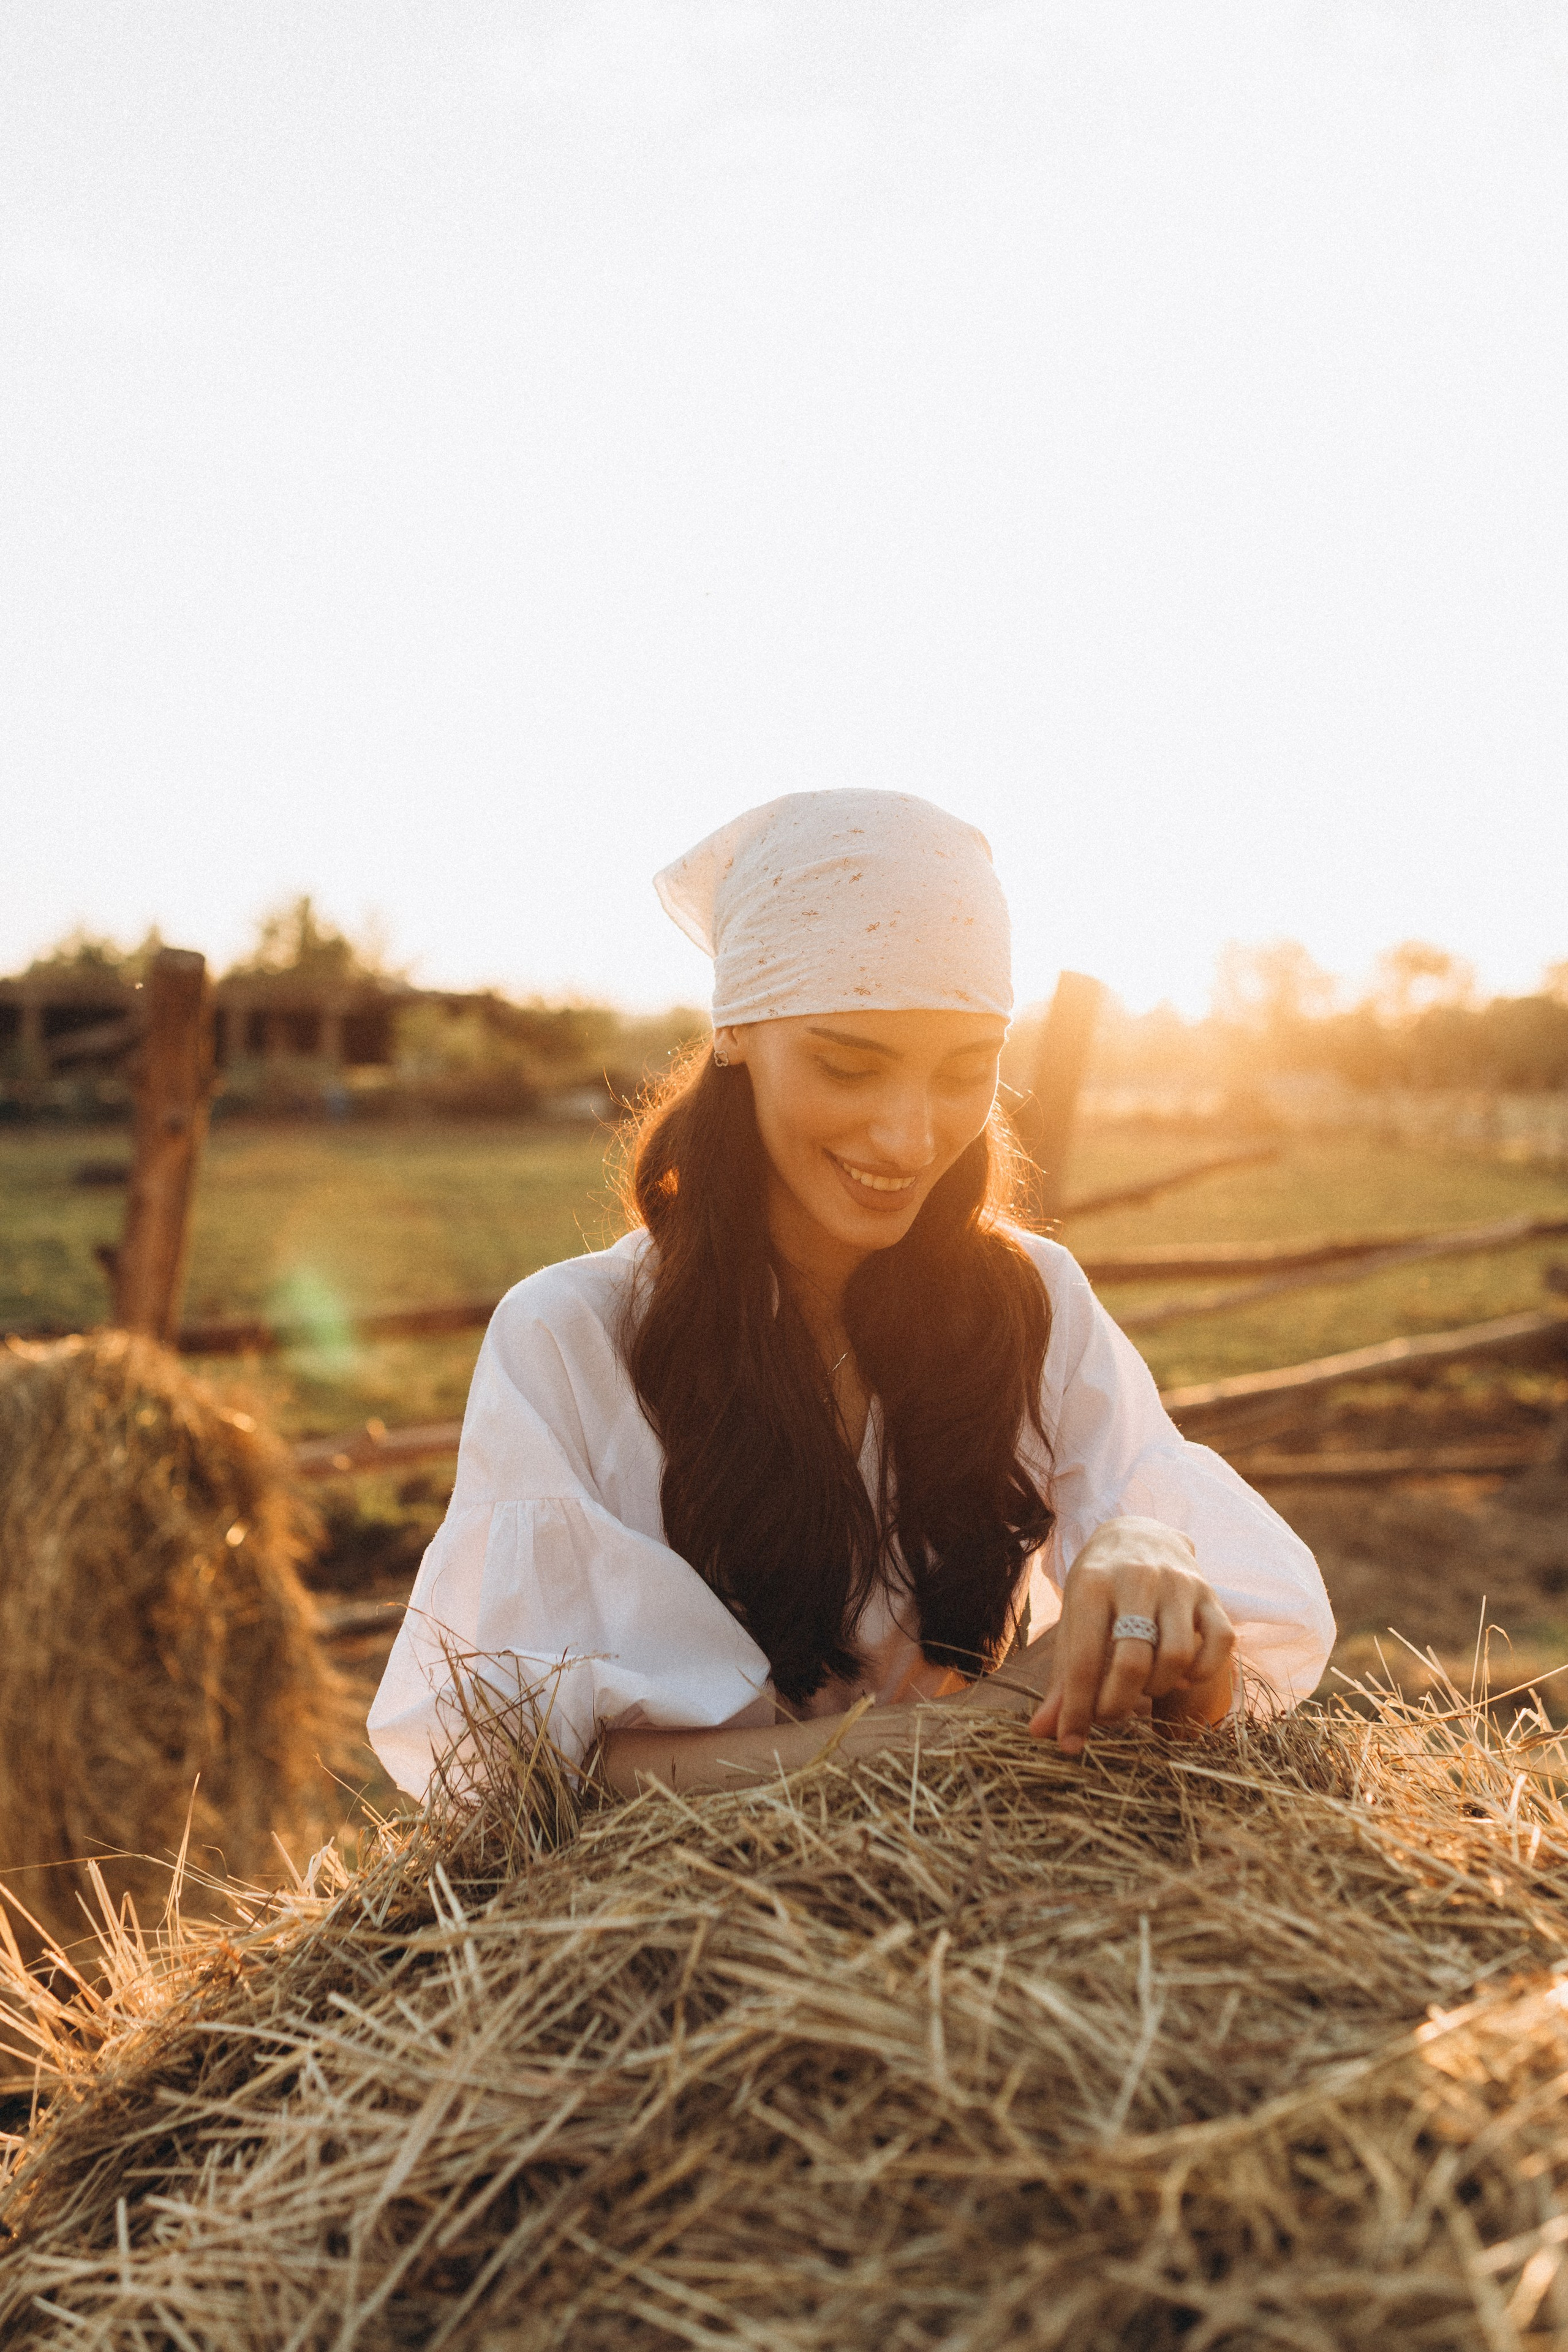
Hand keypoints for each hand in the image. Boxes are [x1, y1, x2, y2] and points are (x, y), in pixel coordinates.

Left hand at [1026, 1517, 1235, 1756]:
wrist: (1138, 1533)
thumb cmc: (1098, 1591)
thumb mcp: (1073, 1623)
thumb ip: (1062, 1680)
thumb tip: (1043, 1733)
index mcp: (1093, 1584)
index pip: (1084, 1660)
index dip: (1077, 1710)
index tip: (1071, 1742)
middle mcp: (1137, 1579)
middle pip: (1132, 1663)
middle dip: (1117, 1705)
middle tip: (1109, 1716)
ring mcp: (1178, 1584)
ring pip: (1176, 1657)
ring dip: (1158, 1689)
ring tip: (1142, 1688)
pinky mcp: (1211, 1594)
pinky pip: (1219, 1643)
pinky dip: (1201, 1671)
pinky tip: (1180, 1676)